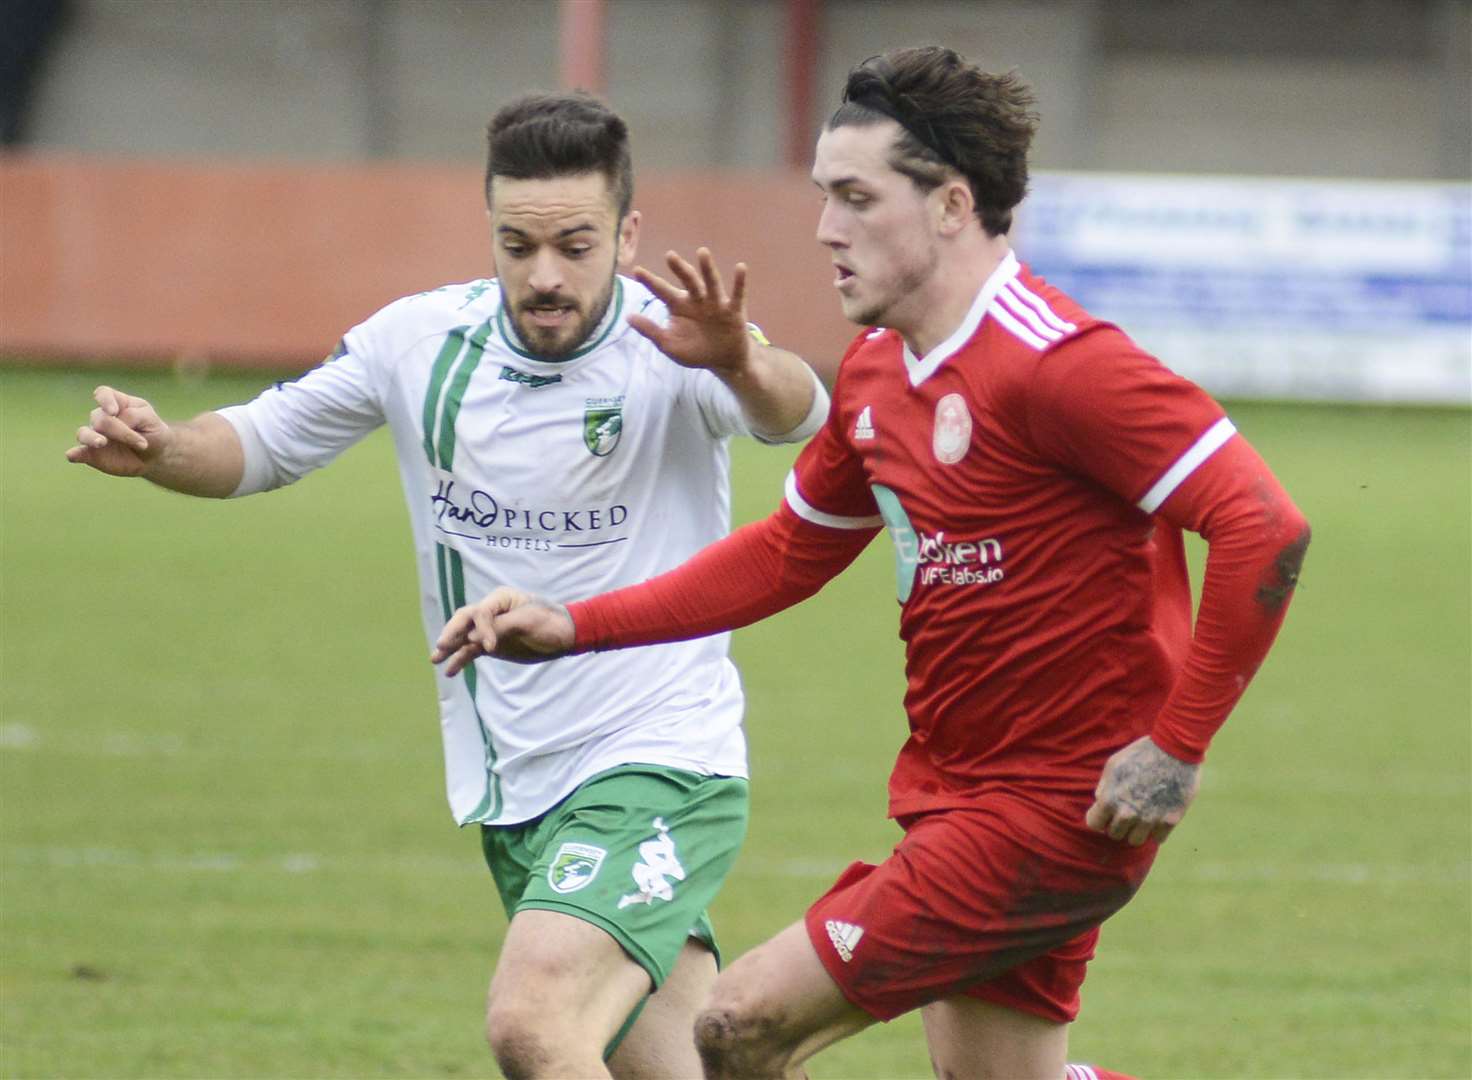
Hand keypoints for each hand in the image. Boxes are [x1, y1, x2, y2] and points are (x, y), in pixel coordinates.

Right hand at [64, 385, 171, 476]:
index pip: (103, 394)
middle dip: (122, 432)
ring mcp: (95, 436)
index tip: (113, 411)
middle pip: (101, 419)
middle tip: (142, 444)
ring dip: (91, 438)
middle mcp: (102, 418)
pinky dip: (74, 454)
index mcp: (117, 404)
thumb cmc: (152, 433)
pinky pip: (79, 453)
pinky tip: (72, 455)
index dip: (105, 400)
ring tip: (102, 443)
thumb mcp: (151, 421)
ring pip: (83, 433)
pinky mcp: (92, 454)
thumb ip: (133, 416)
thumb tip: (113, 420)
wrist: (155, 456)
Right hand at [430, 586, 574, 673]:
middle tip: (442, 646)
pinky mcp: (492, 645)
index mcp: (500, 598)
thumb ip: (500, 628)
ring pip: (464, 636)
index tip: (492, 648)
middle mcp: (491, 611)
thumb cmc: (550, 622)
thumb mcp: (528, 622)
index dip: (482, 629)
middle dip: (452, 633)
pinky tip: (450, 671)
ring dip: (450, 647)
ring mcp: (490, 629)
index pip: (481, 612)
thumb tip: (472, 638)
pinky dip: (461, 660)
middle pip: (464, 620)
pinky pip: (472, 651)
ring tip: (435, 659)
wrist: (565, 635)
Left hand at [627, 248, 751, 375]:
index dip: (650, 282)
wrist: (723, 362)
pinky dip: (739, 282)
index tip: (637, 270)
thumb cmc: (695, 351)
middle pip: (687, 280)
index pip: (662, 291)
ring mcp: (716, 303)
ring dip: (707, 268)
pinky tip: (741, 268)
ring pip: (711, 282)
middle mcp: (697, 300)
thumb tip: (627, 317)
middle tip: (670, 256)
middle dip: (679, 268)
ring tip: (702, 252)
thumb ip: (651, 331)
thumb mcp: (669, 345)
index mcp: (679, 306)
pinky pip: (737, 294)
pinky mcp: (733, 310)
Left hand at [1085, 735, 1199, 845]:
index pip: (1094, 825)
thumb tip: (1099, 802)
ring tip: (1142, 815)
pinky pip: (1158, 838)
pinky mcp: (1170, 821)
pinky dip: (1156, 830)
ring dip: (1137, 830)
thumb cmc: (1141, 753)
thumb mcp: (1113, 764)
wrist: (1175, 749)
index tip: (1106, 812)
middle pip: (1115, 835)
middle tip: (1127, 810)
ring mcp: (1150, 819)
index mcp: (1110, 800)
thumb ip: (1104, 787)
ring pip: (1136, 841)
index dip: (1099, 818)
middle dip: (1118, 824)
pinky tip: (1158, 815)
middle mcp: (1128, 814)